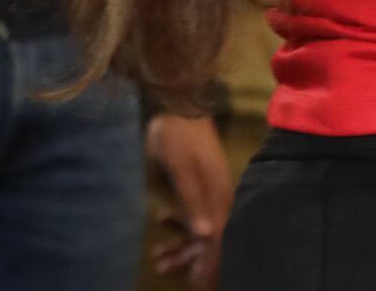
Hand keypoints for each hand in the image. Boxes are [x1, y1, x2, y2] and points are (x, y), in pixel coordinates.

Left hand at [147, 111, 230, 287]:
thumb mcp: (181, 167)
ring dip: (181, 244)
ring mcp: (210, 189)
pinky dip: (179, 225)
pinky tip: (161, 221)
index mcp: (217, 194)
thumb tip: (205, 234)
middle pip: (210, 237)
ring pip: (200, 227)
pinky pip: (194, 213)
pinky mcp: (201, 183)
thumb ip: (192, 200)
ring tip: (157, 257)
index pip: (218, 237)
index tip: (195, 280)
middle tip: (163, 268)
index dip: (209, 261)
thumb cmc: (177, 135)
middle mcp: (218, 195)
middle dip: (189, 258)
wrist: (178, 103)